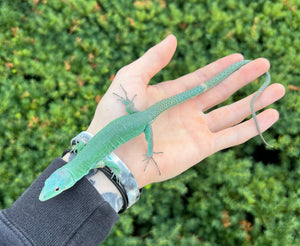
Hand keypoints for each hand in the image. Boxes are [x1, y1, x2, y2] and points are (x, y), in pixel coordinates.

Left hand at [87, 35, 284, 187]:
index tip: (239, 57)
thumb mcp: (131, 78)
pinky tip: (270, 115)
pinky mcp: (202, 148)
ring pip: (232, 113)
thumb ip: (153, 59)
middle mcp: (186, 111)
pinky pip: (233, 136)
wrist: (112, 154)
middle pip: (221, 91)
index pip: (202, 78)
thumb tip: (173, 38)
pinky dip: (252, 126)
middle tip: (264, 64)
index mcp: (171, 94)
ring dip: (255, 101)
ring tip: (277, 89)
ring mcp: (195, 130)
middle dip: (243, 79)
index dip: (221, 67)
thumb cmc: (116, 116)